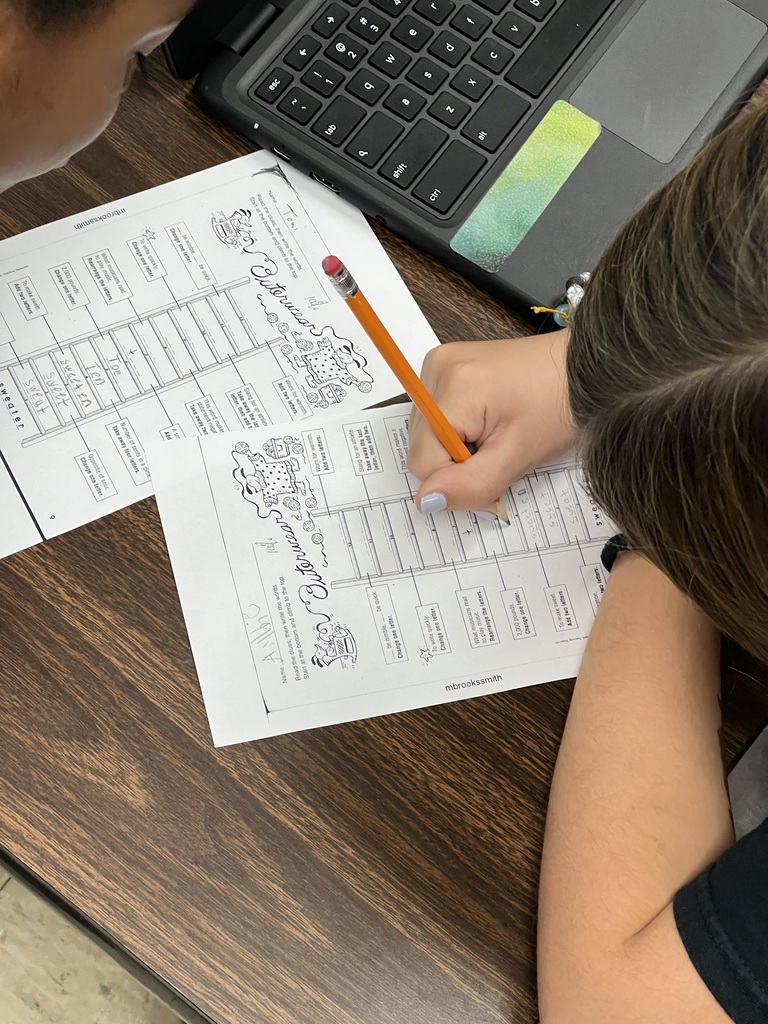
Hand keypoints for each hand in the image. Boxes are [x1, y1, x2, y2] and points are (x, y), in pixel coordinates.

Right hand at [407, 330, 574, 513]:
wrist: (581, 371)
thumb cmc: (558, 405)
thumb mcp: (518, 456)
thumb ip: (470, 485)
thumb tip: (426, 501)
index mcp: (454, 387)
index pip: (422, 461)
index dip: (457, 477)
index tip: (494, 466)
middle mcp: (437, 369)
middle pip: (421, 446)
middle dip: (457, 460)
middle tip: (499, 448)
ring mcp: (439, 365)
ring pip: (427, 435)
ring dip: (457, 445)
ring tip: (496, 431)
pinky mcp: (446, 367)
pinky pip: (435, 416)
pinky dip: (457, 429)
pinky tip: (486, 421)